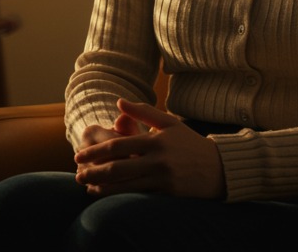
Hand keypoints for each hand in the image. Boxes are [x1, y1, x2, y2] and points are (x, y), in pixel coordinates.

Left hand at [72, 98, 226, 198]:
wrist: (220, 168)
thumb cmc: (190, 143)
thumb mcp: (169, 123)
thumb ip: (142, 112)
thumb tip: (118, 101)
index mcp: (155, 140)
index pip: (118, 145)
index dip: (96, 151)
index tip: (79, 155)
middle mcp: (158, 160)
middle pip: (118, 167)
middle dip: (94, 171)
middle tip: (78, 173)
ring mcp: (163, 178)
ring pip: (126, 185)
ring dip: (103, 187)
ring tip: (87, 186)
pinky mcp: (168, 193)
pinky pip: (139, 195)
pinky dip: (120, 196)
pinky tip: (107, 195)